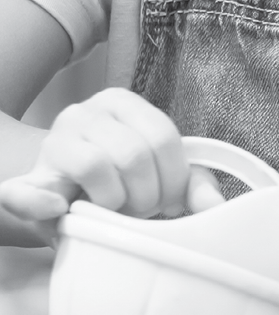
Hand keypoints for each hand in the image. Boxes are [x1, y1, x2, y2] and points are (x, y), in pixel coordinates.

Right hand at [0, 89, 224, 223]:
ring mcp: (55, 140)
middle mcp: (87, 111)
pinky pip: (32, 192)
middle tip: (139, 211)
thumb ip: (191, 185)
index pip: (165, 138)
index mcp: (123, 103)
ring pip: (98, 166)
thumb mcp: (156, 175)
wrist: (60, 193)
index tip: (168, 202)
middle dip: (146, 195)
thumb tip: (214, 205)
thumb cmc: (117, 182)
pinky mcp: (28, 178)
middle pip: (135, 154)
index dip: (173, 180)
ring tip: (114, 212)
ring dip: (113, 202)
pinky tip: (63, 211)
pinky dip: (45, 205)